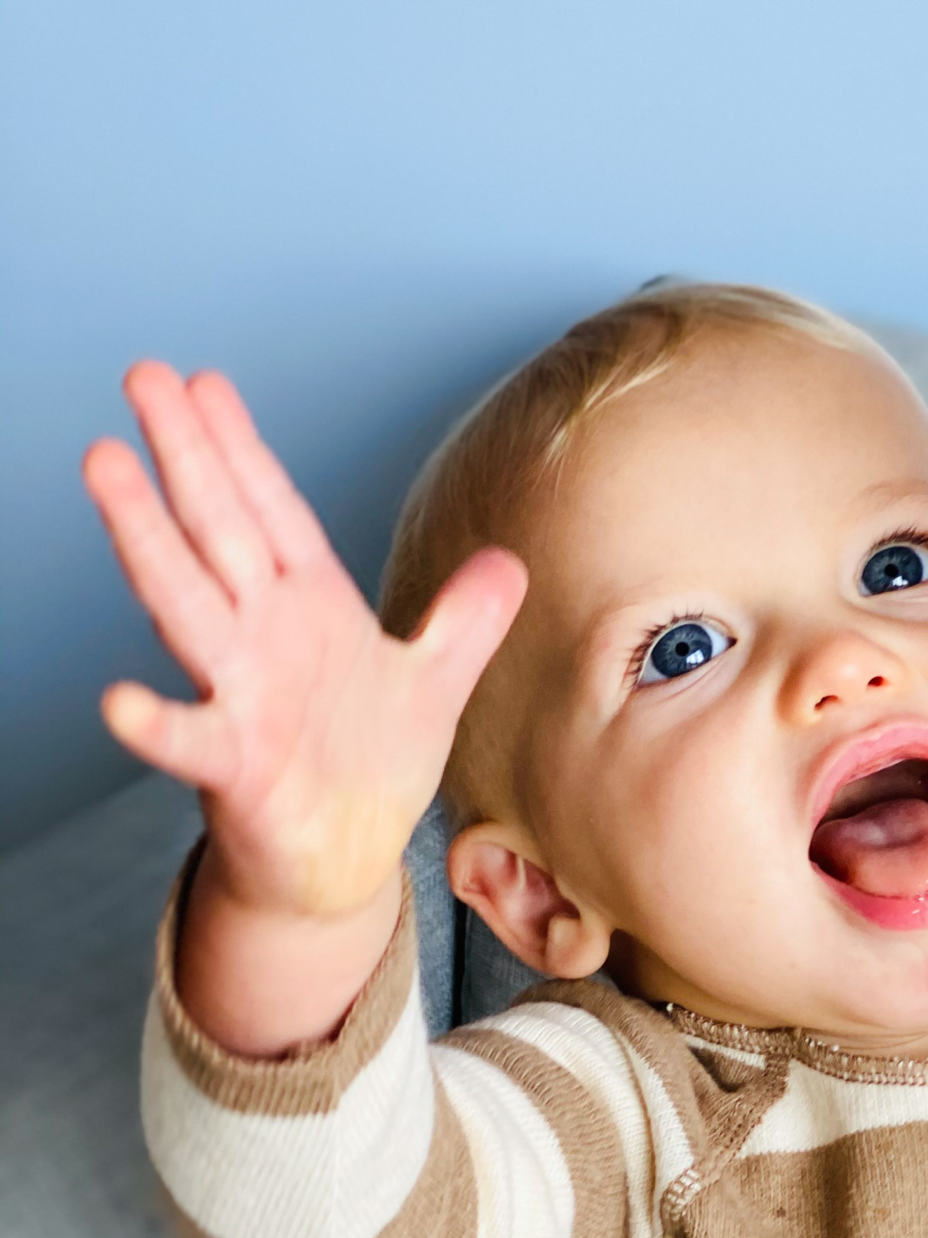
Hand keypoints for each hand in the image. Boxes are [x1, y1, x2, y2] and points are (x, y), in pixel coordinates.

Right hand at [83, 364, 526, 923]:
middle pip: (220, 531)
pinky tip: (119, 701)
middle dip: (186, 456)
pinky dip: (156, 725)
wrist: (345, 862)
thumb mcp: (432, 684)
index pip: (272, 513)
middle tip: (142, 375)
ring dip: (147, 539)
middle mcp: (264, 639)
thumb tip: (510, 563)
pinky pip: (190, 742)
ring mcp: (241, 698)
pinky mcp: (236, 769)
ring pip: (187, 605)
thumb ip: (465, 622)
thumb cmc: (370, 767)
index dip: (245, 450)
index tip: (205, 382)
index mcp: (311, 609)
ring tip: (106, 466)